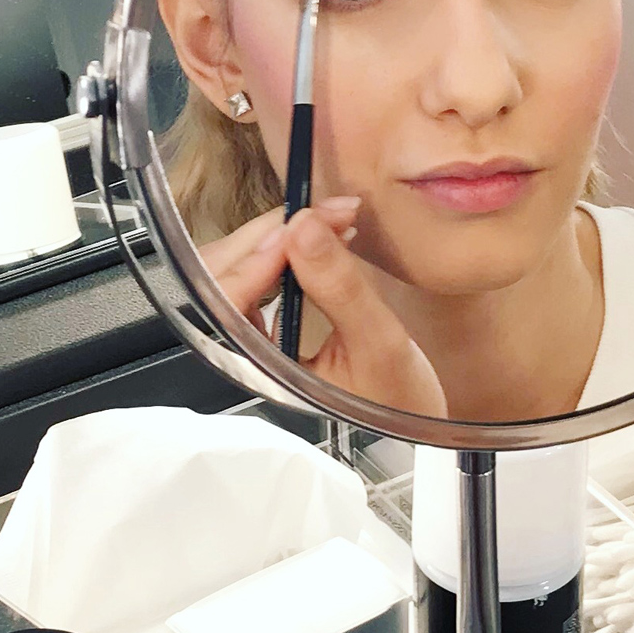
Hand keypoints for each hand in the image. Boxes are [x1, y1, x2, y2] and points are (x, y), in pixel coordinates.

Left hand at [203, 200, 448, 418]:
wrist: (409, 420)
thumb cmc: (397, 399)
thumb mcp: (379, 343)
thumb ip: (340, 288)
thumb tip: (304, 228)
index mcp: (257, 373)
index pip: (226, 303)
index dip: (255, 258)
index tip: (300, 228)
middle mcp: (241, 355)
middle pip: (224, 277)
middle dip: (272, 235)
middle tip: (327, 212)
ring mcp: (250, 337)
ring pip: (237, 269)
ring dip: (278, 238)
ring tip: (331, 221)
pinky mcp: (266, 322)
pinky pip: (257, 276)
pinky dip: (285, 249)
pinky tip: (318, 239)